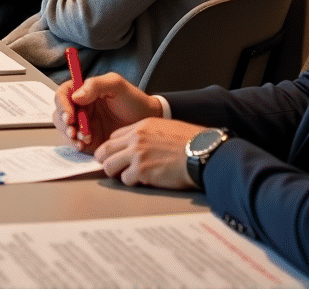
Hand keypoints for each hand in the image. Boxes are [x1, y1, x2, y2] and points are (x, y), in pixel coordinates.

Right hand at [55, 72, 161, 149]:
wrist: (148, 120)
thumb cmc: (134, 100)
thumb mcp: (116, 85)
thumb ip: (95, 85)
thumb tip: (76, 96)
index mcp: (84, 91)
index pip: (63, 94)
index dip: (62, 104)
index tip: (70, 115)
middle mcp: (81, 107)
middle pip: (60, 113)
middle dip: (64, 123)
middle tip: (73, 131)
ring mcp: (84, 124)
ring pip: (65, 129)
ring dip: (70, 135)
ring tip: (83, 138)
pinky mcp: (89, 139)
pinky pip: (75, 142)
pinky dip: (76, 145)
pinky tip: (83, 145)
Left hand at [92, 116, 209, 189]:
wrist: (203, 152)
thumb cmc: (191, 141)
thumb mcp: (166, 128)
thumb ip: (149, 134)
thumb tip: (141, 144)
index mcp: (142, 126)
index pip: (114, 136)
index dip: (114, 147)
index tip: (116, 154)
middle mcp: (136, 138)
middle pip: (105, 150)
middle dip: (107, 160)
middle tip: (113, 168)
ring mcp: (137, 154)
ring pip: (109, 166)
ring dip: (117, 173)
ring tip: (127, 176)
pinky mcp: (141, 171)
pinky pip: (125, 180)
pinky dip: (132, 182)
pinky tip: (143, 181)